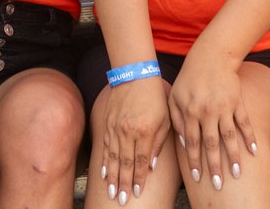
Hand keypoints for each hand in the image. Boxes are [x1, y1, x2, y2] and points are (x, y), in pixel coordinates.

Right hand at [98, 75, 170, 203]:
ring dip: (113, 177)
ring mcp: (116, 128)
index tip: (137, 193)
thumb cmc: (154, 96)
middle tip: (122, 200)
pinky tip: (103, 173)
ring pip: (113, 157)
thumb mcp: (165, 118)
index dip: (139, 179)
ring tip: (112, 191)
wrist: (134, 74)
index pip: (141, 161)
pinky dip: (105, 161)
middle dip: (124, 183)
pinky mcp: (108, 123)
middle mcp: (128, 132)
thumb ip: (159, 143)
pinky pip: (106, 146)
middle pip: (125, 163)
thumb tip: (152, 165)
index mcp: (145, 131)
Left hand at [168, 46, 256, 192]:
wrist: (211, 57)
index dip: (194, 160)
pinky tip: (255, 151)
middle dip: (214, 165)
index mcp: (190, 112)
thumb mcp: (175, 96)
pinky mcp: (237, 102)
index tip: (198, 176)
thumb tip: (182, 142)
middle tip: (218, 184)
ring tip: (237, 173)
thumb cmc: (190, 78)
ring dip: (233, 156)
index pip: (192, 142)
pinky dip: (250, 137)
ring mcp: (224, 107)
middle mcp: (207, 112)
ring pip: (229, 137)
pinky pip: (245, 122)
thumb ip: (175, 119)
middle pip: (211, 144)